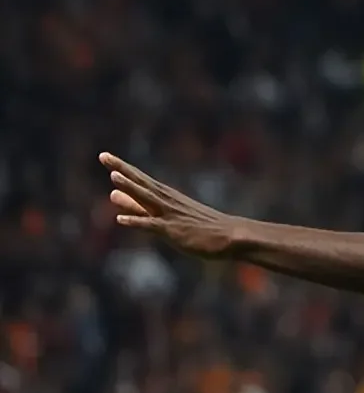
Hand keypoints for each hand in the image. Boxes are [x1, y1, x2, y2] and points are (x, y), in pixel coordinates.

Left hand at [100, 153, 238, 257]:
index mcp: (166, 196)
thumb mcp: (165, 212)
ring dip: (132, 188)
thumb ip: (137, 205)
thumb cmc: (202, 226)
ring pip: (147, 199)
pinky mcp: (174, 231)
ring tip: (114, 176)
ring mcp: (171, 215)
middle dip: (122, 170)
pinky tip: (121, 219)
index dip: (122, 167)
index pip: (140, 179)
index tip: (106, 156)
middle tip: (103, 156)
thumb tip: (112, 194)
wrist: (230, 236)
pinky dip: (137, 221)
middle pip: (141, 183)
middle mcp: (167, 201)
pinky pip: (153, 225)